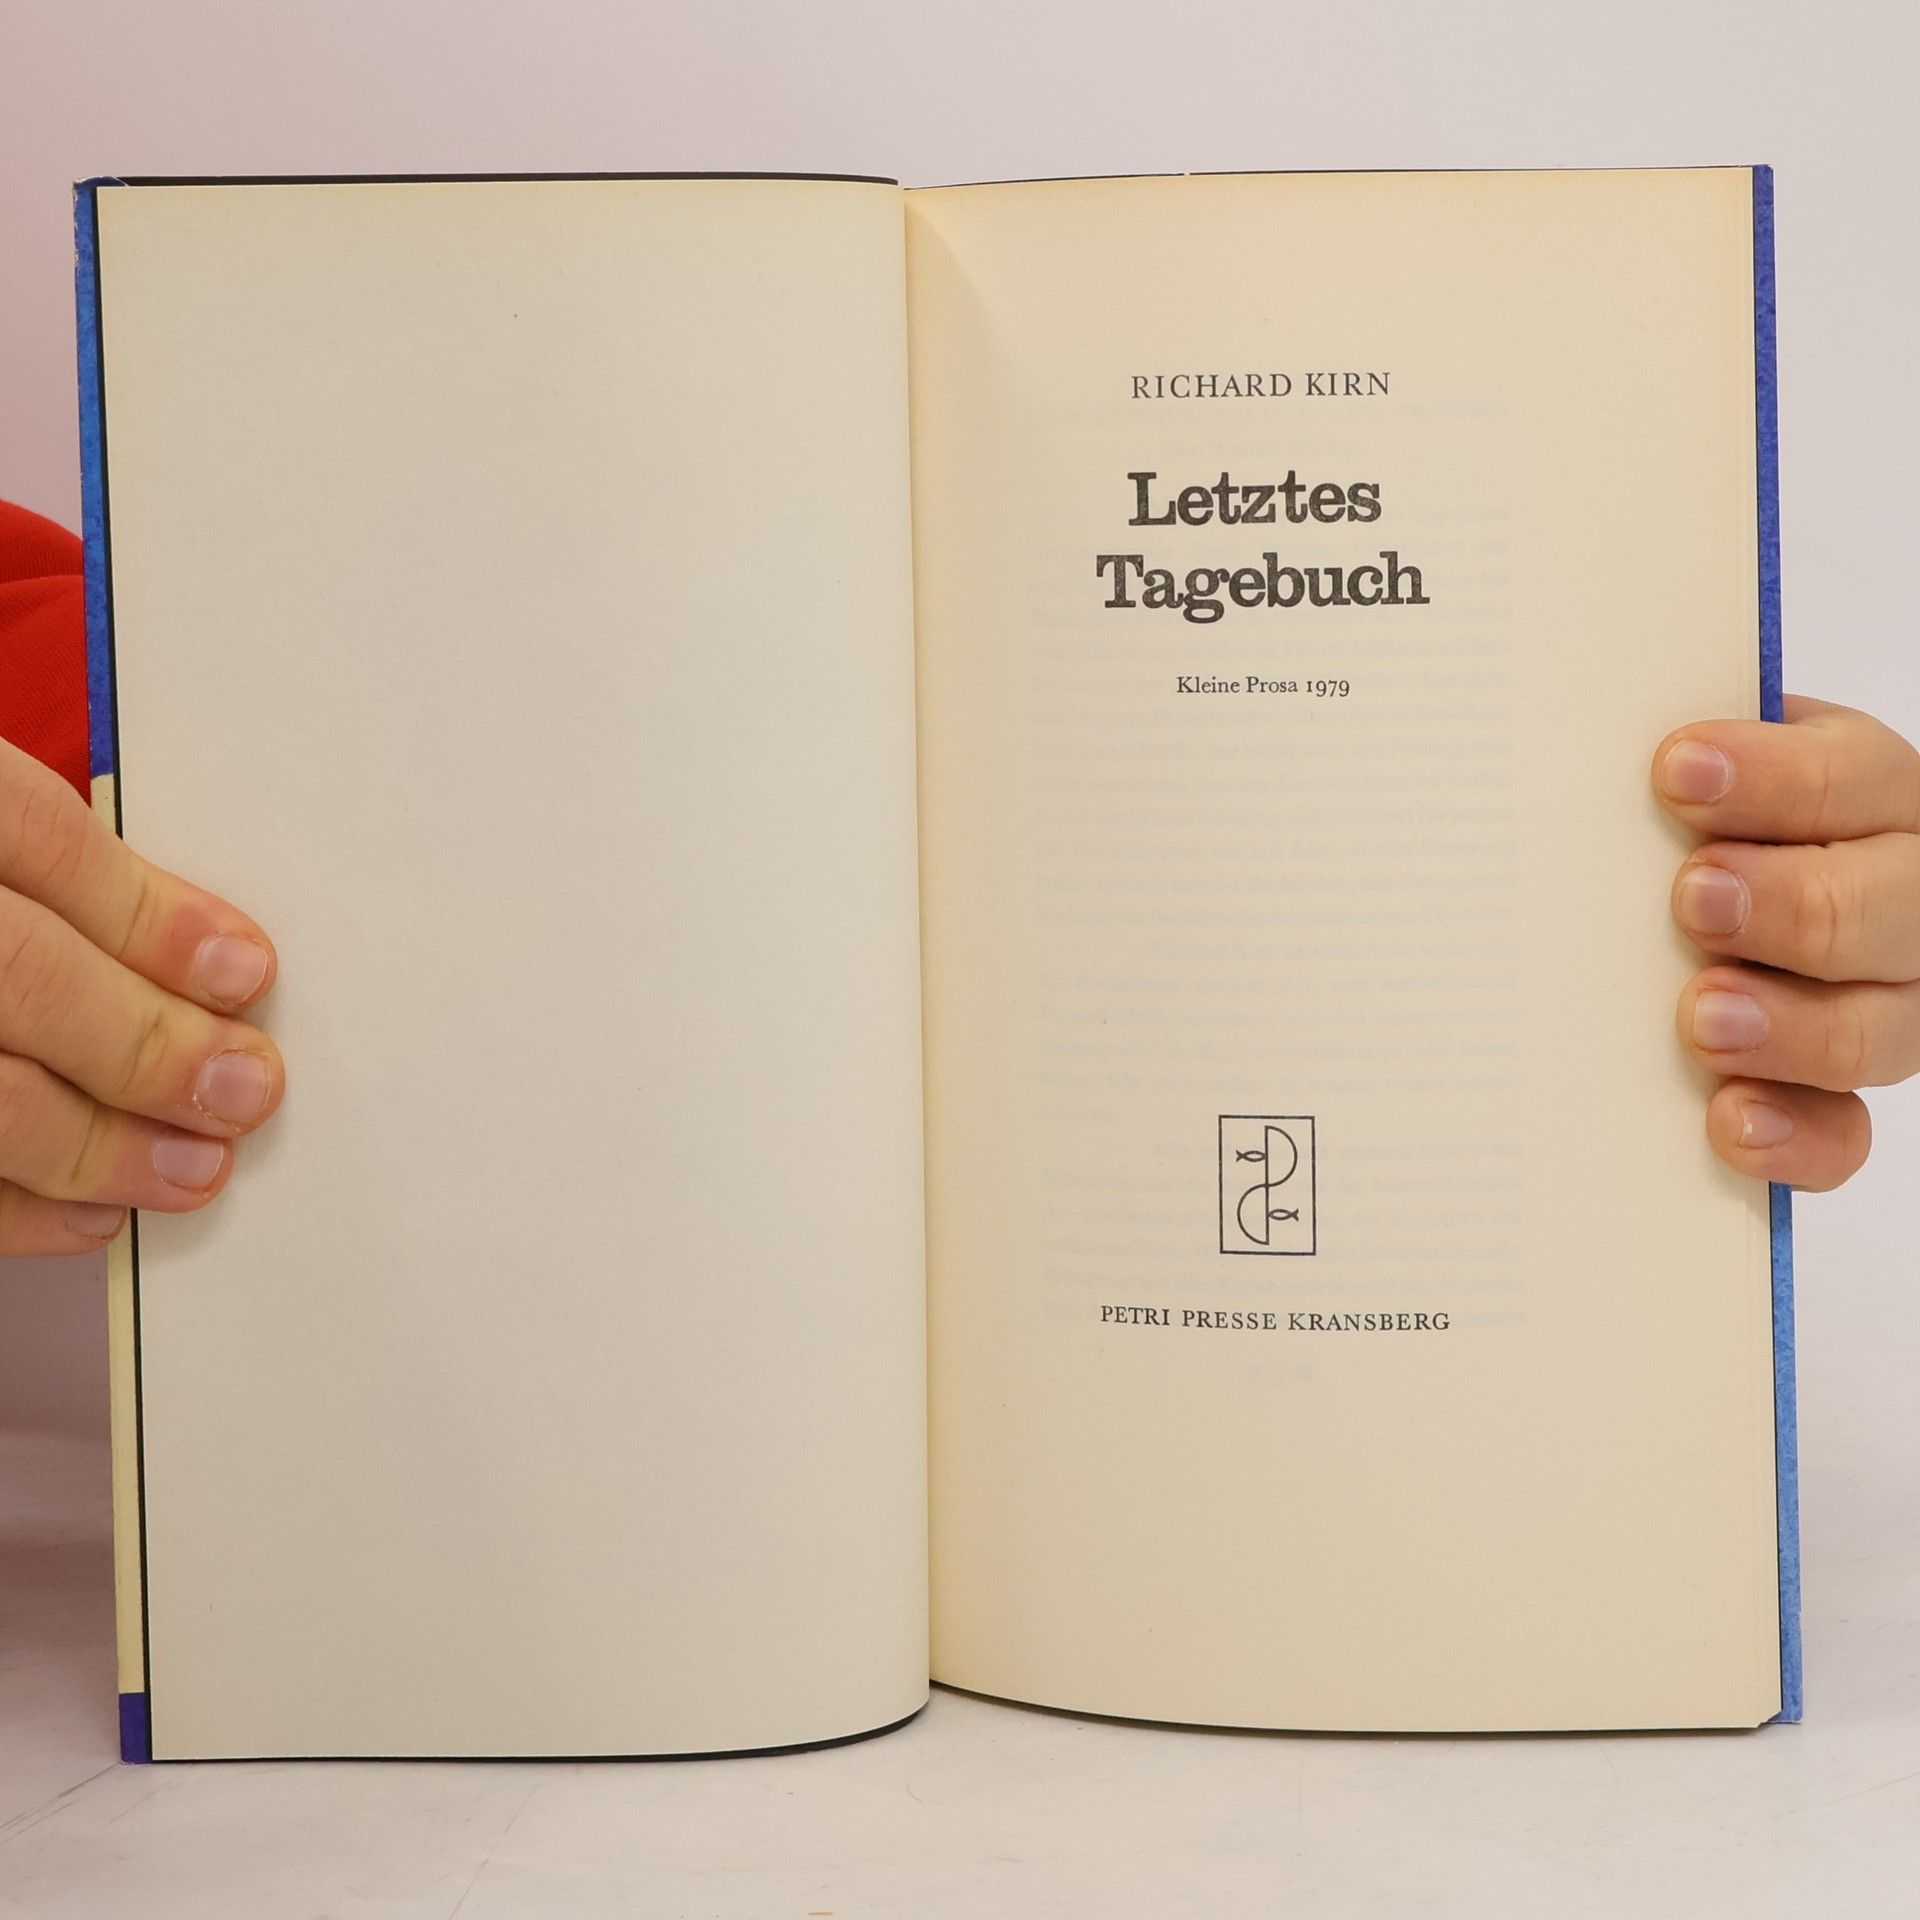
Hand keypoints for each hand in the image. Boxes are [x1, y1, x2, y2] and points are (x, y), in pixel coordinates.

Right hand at [0, 737, 282, 1253]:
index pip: (31, 835)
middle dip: (146, 1044)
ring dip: (98, 1145)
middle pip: (15, 970)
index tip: (247, 973)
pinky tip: (92, 1213)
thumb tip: (211, 966)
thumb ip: (56, 877)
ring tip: (194, 1169)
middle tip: (244, 1091)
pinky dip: (15, 1210)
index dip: (150, 915)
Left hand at [1655, 695, 1918, 1189]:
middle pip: (1880, 905)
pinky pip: (1844, 1131)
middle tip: (1695, 899)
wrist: (1674, 902)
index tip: (1675, 772)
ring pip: (1874, 1028)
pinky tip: (1728, 1121)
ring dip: (1788, 1026)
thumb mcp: (1677, 780)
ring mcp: (1881, 1001)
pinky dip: (1793, 1134)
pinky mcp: (1838, 1091)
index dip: (1772, 776)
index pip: (1846, 776)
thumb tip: (1564, 753)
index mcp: (1863, 793)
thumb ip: (1660, 772)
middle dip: (1790, 903)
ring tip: (1700, 1019)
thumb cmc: (1668, 826)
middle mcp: (1895, 896)